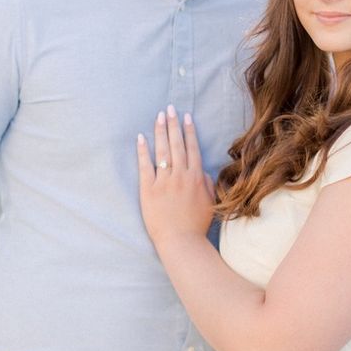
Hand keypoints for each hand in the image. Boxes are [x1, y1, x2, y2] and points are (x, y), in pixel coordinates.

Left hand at [137, 106, 215, 251]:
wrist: (181, 242)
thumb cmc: (196, 226)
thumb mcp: (209, 202)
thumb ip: (206, 184)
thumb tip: (201, 171)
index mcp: (196, 178)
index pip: (192, 148)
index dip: (189, 131)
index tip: (186, 117)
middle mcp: (181, 175)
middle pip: (177, 144)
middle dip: (173, 124)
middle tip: (170, 108)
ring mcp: (164, 182)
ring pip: (163, 151)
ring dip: (160, 131)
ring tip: (158, 116)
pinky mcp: (149, 189)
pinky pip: (145, 166)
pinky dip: (143, 151)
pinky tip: (141, 138)